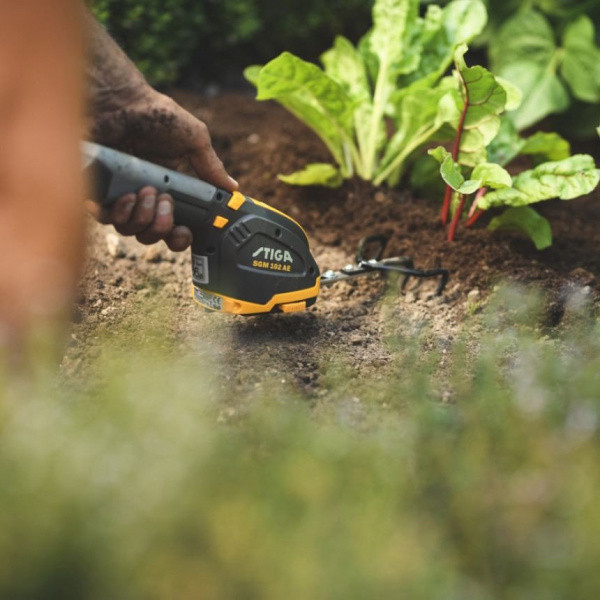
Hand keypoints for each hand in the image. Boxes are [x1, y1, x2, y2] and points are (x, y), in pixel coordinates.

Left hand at [88, 86, 237, 249]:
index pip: (174, 228)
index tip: (184, 231)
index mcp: (169, 191)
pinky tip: (126, 195)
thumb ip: (212, 167)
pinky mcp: (96, 189)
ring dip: (141, 217)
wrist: (119, 100)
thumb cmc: (155, 115)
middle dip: (160, 225)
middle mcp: (143, 198)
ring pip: (129, 230)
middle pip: (151, 235)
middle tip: (164, 201)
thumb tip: (233, 188)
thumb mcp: (194, 139)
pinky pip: (104, 218)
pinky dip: (116, 212)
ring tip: (144, 191)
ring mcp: (118, 195)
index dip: (180, 237)